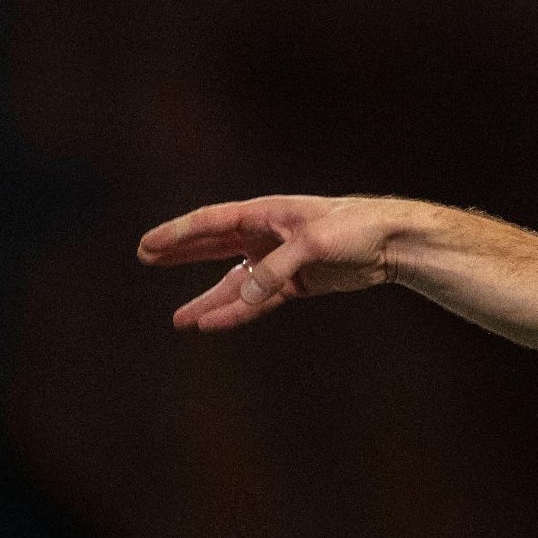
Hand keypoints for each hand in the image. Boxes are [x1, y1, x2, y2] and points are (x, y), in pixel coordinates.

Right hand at [137, 195, 403, 330]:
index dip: (178, 234)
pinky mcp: (296, 283)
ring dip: (208, 299)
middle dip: (181, 254)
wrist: (392, 242)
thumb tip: (244, 297)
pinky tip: (215, 324)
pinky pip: (258, 301)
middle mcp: (267, 235)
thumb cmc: (355, 228)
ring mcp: (280, 260)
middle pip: (214, 246)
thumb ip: (276, 270)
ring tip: (179, 320)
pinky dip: (237, 313)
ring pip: (233, 282)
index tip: (147, 245)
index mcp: (266, 213)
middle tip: (146, 258)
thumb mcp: (314, 244)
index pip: (212, 222)